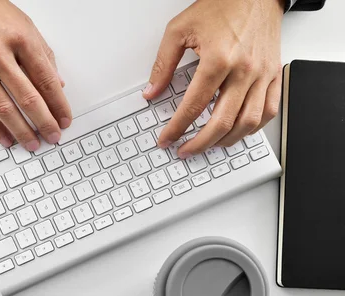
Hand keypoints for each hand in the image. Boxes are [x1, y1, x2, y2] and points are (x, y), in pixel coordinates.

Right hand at [0, 0, 71, 150]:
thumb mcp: (23, 24)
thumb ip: (42, 54)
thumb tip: (57, 83)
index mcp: (21, 39)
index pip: (47, 80)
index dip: (58, 104)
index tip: (64, 119)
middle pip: (28, 98)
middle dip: (44, 122)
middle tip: (53, 136)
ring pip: (4, 108)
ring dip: (21, 130)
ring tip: (32, 143)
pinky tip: (5, 137)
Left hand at [143, 0, 283, 157]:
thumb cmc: (223, 5)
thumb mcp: (180, 29)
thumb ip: (163, 65)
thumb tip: (151, 91)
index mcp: (218, 60)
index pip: (193, 107)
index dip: (176, 128)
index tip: (167, 139)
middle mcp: (243, 71)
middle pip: (221, 122)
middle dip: (199, 143)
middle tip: (185, 150)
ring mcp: (262, 74)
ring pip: (247, 123)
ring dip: (226, 141)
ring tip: (209, 145)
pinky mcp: (274, 74)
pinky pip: (269, 110)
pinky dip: (253, 128)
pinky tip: (237, 132)